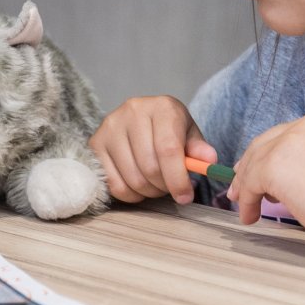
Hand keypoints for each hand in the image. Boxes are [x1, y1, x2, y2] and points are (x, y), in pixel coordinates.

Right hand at [90, 96, 215, 203]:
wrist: (138, 119)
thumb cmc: (168, 129)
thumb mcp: (188, 134)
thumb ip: (199, 148)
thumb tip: (209, 161)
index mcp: (161, 107)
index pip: (168, 149)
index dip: (178, 178)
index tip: (185, 197)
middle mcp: (132, 112)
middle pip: (149, 166)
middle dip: (164, 187)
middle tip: (170, 189)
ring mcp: (109, 127)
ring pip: (132, 178)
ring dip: (148, 192)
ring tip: (155, 185)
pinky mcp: (95, 143)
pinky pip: (113, 184)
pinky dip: (130, 194)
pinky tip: (138, 186)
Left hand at [228, 114, 304, 229]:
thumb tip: (287, 176)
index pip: (286, 136)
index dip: (269, 152)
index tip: (257, 167)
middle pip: (266, 143)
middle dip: (251, 165)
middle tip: (240, 186)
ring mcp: (288, 142)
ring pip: (256, 162)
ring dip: (246, 185)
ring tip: (244, 205)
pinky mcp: (273, 164)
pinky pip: (251, 182)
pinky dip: (247, 199)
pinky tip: (250, 214)